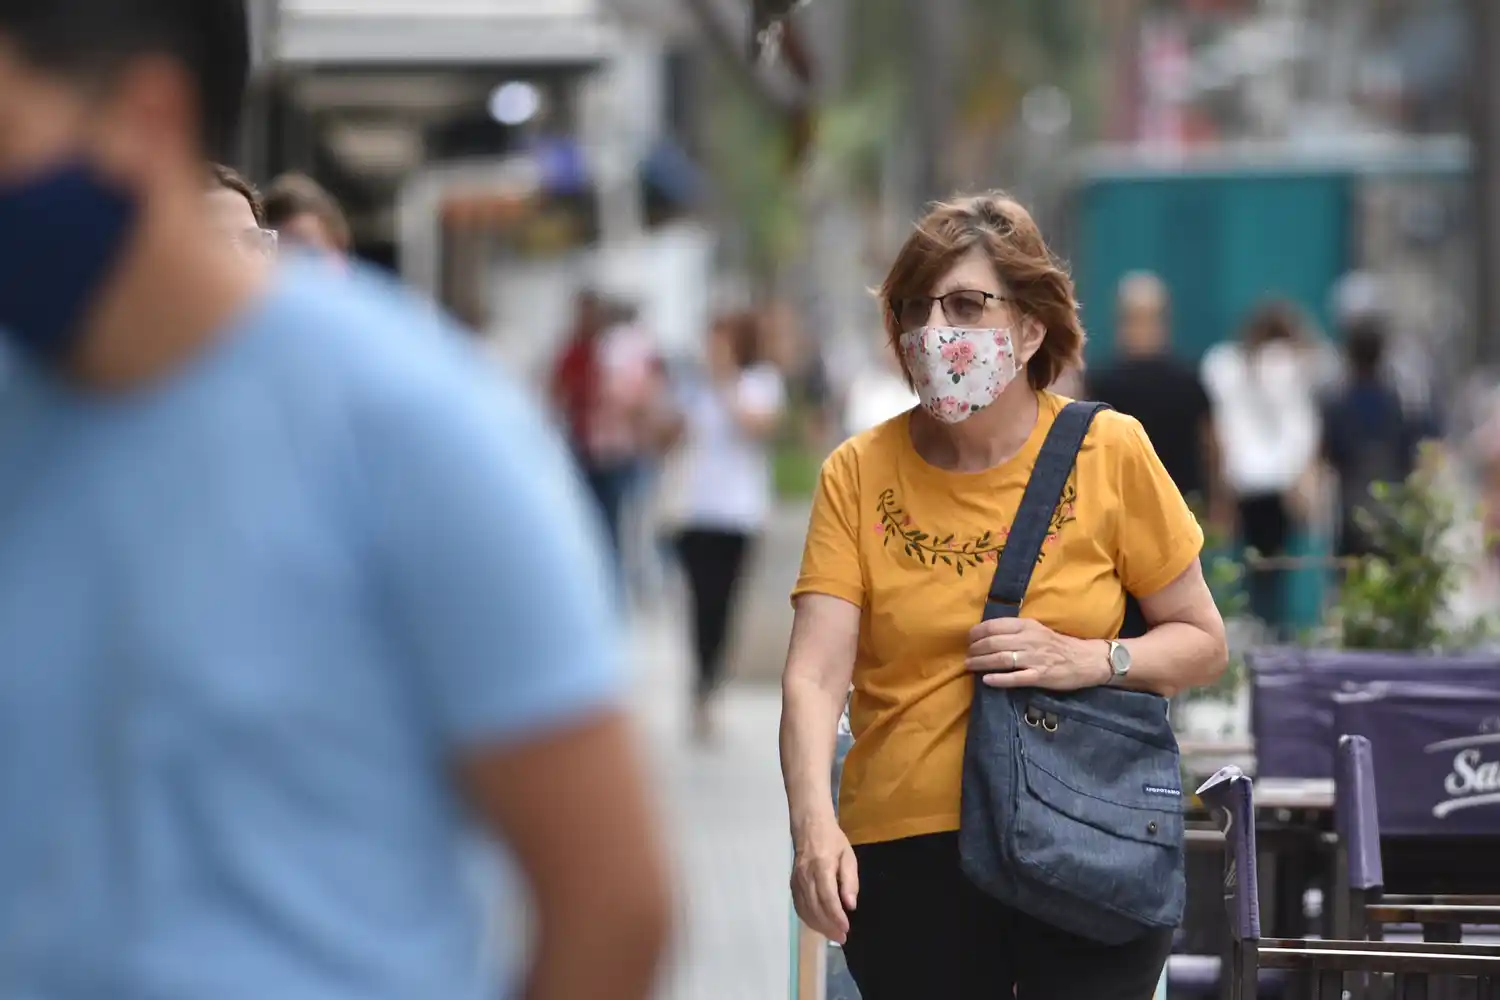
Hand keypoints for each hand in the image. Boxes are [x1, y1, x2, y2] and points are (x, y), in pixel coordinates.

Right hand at [790, 817, 857, 943]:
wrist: (809, 826)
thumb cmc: (833, 840)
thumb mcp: (848, 856)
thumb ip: (850, 881)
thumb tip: (850, 905)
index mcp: (821, 866)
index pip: (827, 896)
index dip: (836, 915)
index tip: (846, 928)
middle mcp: (806, 875)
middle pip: (815, 906)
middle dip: (829, 926)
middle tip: (842, 938)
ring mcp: (797, 880)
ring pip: (805, 909)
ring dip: (819, 926)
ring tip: (832, 935)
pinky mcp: (792, 884)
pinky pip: (799, 906)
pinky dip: (808, 919)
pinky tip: (818, 926)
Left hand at [965, 617, 1109, 689]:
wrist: (1086, 660)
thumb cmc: (1058, 645)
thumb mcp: (1037, 630)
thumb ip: (1016, 631)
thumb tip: (989, 634)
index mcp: (1027, 626)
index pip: (994, 626)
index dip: (977, 633)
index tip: (968, 640)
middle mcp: (1029, 640)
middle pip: (993, 643)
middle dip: (975, 650)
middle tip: (967, 656)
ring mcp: (1034, 659)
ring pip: (1000, 659)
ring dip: (981, 663)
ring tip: (970, 666)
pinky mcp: (1040, 676)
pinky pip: (1015, 678)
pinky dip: (999, 679)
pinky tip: (987, 680)